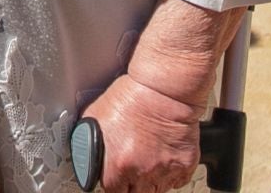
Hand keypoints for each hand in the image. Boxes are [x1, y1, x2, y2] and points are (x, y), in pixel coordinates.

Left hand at [79, 73, 203, 192]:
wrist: (164, 87)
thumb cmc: (132, 96)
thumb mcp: (95, 117)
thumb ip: (90, 142)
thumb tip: (85, 153)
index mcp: (117, 165)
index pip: (112, 192)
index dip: (114, 183)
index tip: (116, 178)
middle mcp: (142, 172)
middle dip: (132, 184)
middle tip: (132, 169)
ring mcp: (166, 171)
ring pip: (157, 190)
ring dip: (151, 180)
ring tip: (148, 160)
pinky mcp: (185, 164)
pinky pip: (177, 182)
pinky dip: (170, 174)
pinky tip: (164, 158)